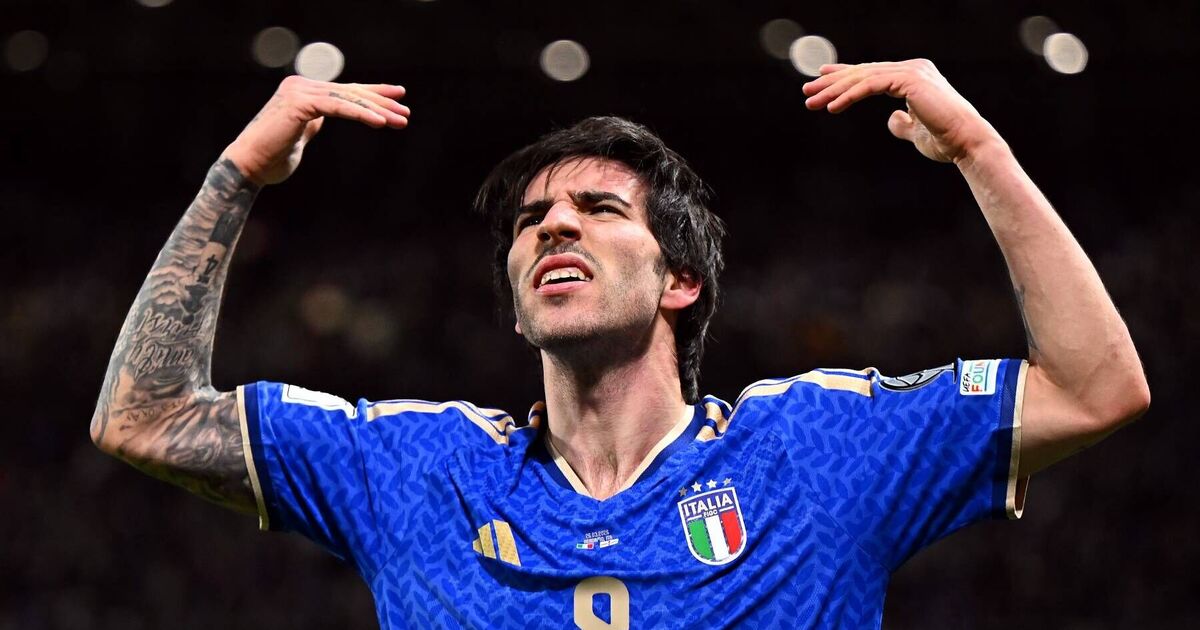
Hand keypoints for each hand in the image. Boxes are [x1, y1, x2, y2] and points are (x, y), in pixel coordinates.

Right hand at [221, 76, 409, 184]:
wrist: (248, 167)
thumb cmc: (273, 158)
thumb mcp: (301, 135)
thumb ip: (312, 122)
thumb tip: (321, 119)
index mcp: (303, 92)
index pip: (345, 91)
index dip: (373, 93)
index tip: (398, 96)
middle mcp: (300, 86)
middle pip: (350, 93)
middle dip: (381, 103)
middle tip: (406, 113)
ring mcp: (299, 91)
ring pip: (347, 99)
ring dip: (377, 110)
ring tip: (401, 120)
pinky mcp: (299, 103)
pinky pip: (337, 107)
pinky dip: (360, 114)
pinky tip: (380, 123)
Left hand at [801, 59, 1001, 163]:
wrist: (966, 143)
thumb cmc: (945, 140)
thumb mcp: (916, 132)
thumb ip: (903, 124)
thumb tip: (891, 119)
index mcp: (914, 76)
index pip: (872, 73)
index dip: (845, 76)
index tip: (821, 79)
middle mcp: (913, 68)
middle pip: (863, 73)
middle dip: (833, 83)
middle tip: (808, 92)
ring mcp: (912, 71)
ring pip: (864, 77)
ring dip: (834, 90)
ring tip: (812, 102)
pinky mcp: (910, 80)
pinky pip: (871, 85)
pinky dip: (850, 95)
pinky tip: (832, 107)